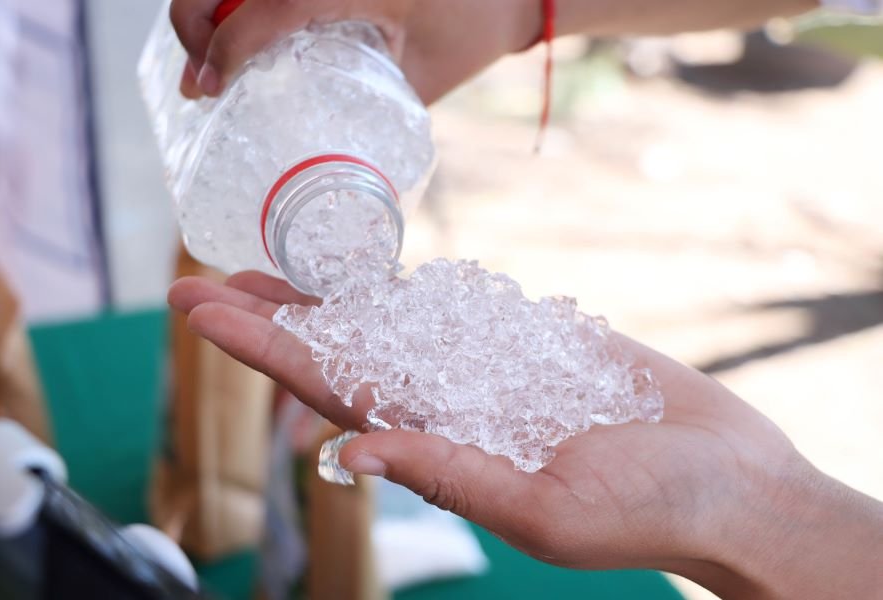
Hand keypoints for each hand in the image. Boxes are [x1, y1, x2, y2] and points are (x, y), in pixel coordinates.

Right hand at [168, 0, 540, 101]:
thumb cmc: (473, 28)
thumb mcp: (419, 75)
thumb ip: (364, 98)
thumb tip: (307, 143)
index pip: (265, 6)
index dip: (222, 46)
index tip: (207, 90)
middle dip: (195, 22)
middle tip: (202, 80)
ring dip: (206, 9)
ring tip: (208, 62)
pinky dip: (239, 4)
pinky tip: (235, 37)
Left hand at [168, 271, 882, 598]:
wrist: (726, 483)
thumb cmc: (648, 513)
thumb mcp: (545, 510)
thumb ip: (450, 475)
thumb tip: (351, 452)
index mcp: (441, 449)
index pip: (330, 391)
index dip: (263, 349)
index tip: (202, 312)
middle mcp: (450, 407)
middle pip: (341, 352)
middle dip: (275, 317)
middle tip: (206, 283)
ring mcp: (487, 372)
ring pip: (389, 324)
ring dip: (328, 296)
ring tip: (272, 265)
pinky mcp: (532, 342)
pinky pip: (458, 309)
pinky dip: (409, 287)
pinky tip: (365, 272)